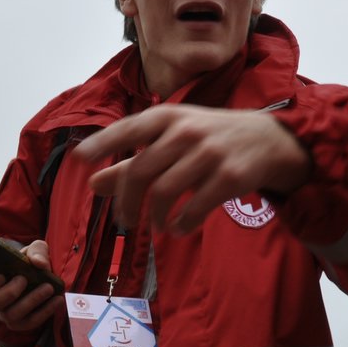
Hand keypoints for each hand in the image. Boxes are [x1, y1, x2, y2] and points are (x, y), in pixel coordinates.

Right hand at [0, 240, 57, 333]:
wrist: (42, 276)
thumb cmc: (27, 262)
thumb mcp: (30, 250)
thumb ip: (35, 251)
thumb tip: (39, 263)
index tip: (0, 275)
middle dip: (6, 294)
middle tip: (23, 279)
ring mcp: (5, 315)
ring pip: (10, 316)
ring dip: (30, 301)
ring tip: (48, 287)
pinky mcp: (21, 323)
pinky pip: (30, 323)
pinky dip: (45, 311)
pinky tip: (57, 299)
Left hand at [78, 106, 310, 233]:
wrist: (268, 140)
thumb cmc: (208, 139)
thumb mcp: (171, 140)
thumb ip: (132, 162)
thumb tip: (92, 183)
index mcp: (168, 117)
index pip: (129, 129)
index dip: (103, 143)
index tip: (79, 158)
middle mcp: (186, 131)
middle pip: (141, 171)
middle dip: (128, 202)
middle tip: (126, 221)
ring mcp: (209, 153)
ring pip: (165, 192)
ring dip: (155, 217)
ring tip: (157, 226)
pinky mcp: (229, 177)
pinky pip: (195, 208)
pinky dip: (181, 224)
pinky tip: (179, 228)